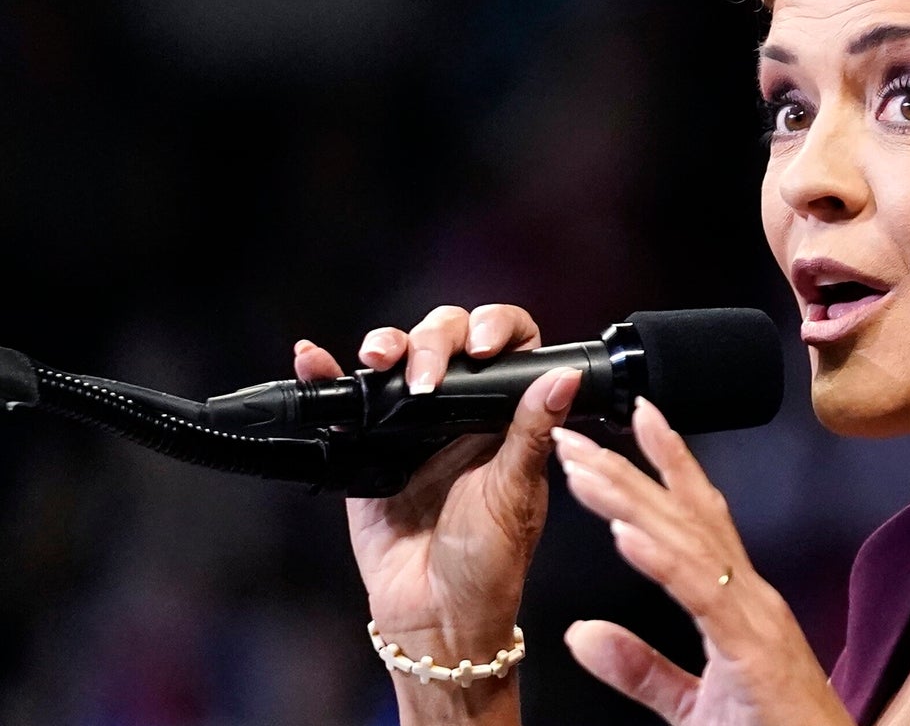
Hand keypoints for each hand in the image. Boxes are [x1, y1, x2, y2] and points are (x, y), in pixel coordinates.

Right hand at [294, 303, 577, 722]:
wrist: (434, 616)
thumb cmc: (488, 562)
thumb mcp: (514, 493)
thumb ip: (532, 432)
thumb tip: (565, 376)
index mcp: (507, 415)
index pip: (510, 344)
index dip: (496, 327)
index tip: (483, 346)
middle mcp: (460, 412)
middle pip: (446, 339)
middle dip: (433, 339)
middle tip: (426, 376)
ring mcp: (411, 427)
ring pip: (398, 360)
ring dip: (384, 345)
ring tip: (378, 359)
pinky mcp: (366, 450)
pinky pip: (345, 403)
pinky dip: (324, 374)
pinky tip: (311, 357)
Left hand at [553, 399, 853, 725]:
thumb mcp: (691, 706)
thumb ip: (639, 668)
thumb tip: (580, 635)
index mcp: (737, 605)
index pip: (697, 522)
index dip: (667, 467)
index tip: (636, 420)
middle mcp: (749, 598)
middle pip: (684, 520)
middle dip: (629, 471)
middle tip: (578, 436)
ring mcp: (754, 619)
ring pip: (686, 544)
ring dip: (633, 502)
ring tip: (588, 471)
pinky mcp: (751, 650)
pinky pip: (700, 595)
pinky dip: (661, 561)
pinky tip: (625, 533)